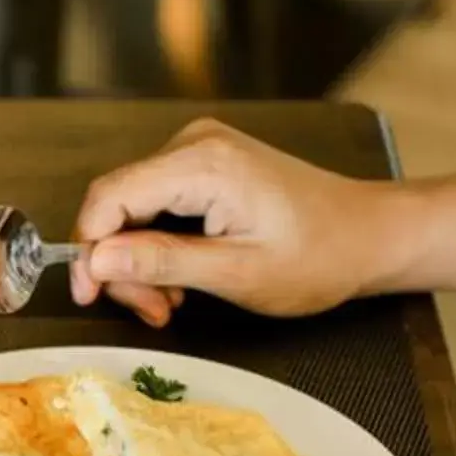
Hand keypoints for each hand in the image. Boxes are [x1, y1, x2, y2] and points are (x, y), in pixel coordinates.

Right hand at [68, 118, 419, 327]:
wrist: (367, 235)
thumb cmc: (318, 255)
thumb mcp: (237, 273)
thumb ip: (162, 263)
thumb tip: (97, 262)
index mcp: (203, 164)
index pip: (109, 197)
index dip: (88, 249)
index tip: (89, 296)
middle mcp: (195, 144)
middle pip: (118, 204)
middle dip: (122, 265)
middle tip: (153, 311)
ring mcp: (200, 150)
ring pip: (134, 209)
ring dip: (141, 261)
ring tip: (173, 301)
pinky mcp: (205, 164)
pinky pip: (156, 204)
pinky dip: (159, 246)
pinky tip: (182, 277)